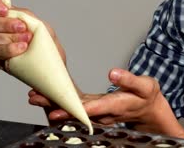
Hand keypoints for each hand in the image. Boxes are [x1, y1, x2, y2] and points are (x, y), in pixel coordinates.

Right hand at [0, 0, 65, 67]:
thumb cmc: (42, 40)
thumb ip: (20, 13)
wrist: (49, 60)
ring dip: (11, 37)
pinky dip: (9, 49)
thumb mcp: (35, 22)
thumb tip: (6, 3)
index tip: (5, 9)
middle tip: (22, 27)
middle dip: (5, 24)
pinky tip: (22, 48)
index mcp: (0, 15)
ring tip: (27, 39)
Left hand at [36, 68, 183, 138]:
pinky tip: (49, 92)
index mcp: (115, 106)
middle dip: (54, 105)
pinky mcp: (95, 107)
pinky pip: (76, 106)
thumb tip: (113, 72)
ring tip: (34, 95)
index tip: (56, 109)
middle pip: (76, 111)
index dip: (73, 109)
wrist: (149, 110)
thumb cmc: (147, 96)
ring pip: (73, 110)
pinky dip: (62, 100)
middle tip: (35, 98)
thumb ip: (129, 80)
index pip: (92, 108)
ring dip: (54, 104)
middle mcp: (103, 112)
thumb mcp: (145, 86)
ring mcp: (97, 112)